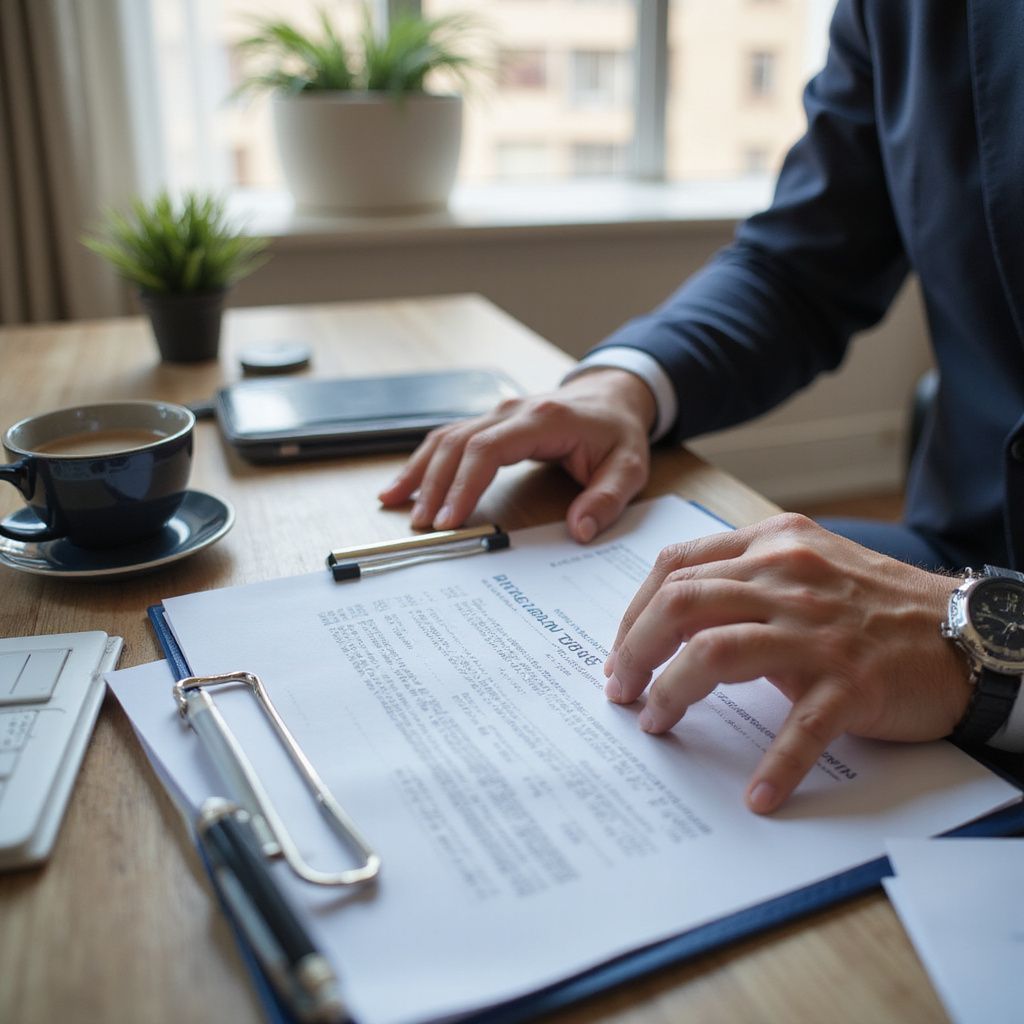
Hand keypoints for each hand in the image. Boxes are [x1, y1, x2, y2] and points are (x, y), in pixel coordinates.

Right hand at [379, 369, 656, 542]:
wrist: (612, 395)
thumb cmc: (618, 433)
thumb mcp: (629, 467)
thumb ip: (606, 499)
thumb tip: (579, 531)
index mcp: (544, 419)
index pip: (489, 449)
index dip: (464, 484)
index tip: (449, 520)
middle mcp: (512, 411)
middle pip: (458, 444)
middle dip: (434, 485)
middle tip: (422, 526)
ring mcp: (496, 413)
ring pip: (446, 438)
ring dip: (419, 471)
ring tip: (395, 504)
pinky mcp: (488, 423)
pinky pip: (448, 439)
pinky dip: (423, 462)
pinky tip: (403, 486)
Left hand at [603, 513, 971, 812]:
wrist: (964, 633)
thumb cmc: (875, 605)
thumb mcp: (805, 564)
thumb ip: (745, 577)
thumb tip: (670, 616)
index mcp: (771, 545)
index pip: (677, 567)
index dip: (636, 611)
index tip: (623, 649)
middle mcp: (788, 577)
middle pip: (681, 605)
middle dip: (636, 651)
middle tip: (623, 690)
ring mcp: (819, 630)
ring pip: (716, 654)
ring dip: (673, 694)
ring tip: (658, 723)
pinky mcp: (852, 682)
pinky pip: (800, 728)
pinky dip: (774, 765)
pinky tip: (759, 796)